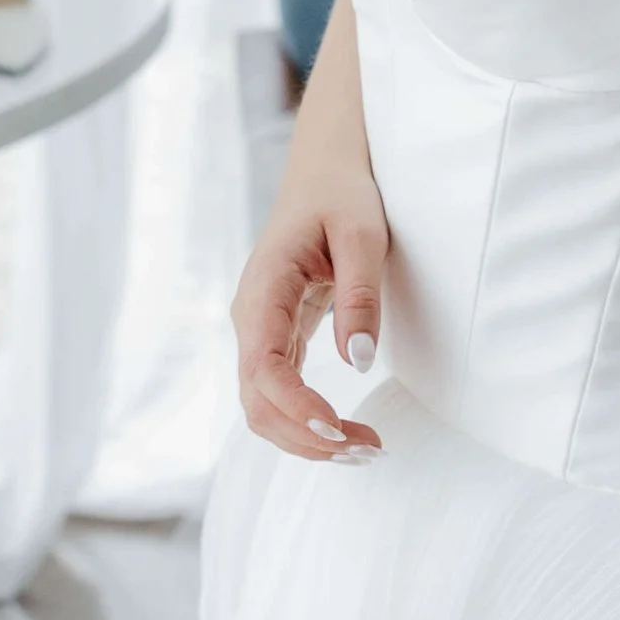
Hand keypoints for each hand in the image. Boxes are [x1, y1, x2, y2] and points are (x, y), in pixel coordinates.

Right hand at [232, 174, 388, 460]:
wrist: (323, 169)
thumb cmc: (342, 193)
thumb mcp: (362, 233)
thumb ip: (360, 295)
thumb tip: (358, 362)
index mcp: (264, 288)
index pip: (264, 367)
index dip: (296, 408)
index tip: (338, 431)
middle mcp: (251, 317)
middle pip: (258, 401)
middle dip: (306, 437)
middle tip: (367, 450)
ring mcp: (260, 330)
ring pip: (264, 405)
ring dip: (306, 438)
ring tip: (363, 449)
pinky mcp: (277, 337)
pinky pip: (279, 392)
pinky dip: (307, 420)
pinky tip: (344, 433)